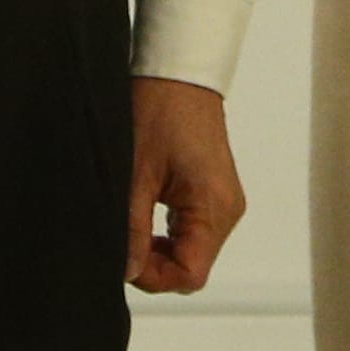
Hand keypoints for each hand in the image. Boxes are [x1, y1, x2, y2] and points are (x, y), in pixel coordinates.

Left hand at [126, 76, 243, 296]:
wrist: (178, 74)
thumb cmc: (159, 113)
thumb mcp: (136, 175)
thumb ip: (132, 229)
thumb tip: (127, 270)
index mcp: (213, 209)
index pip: (190, 275)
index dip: (154, 276)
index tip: (125, 257)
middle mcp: (227, 211)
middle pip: (192, 266)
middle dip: (154, 263)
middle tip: (122, 238)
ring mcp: (223, 202)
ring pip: (192, 250)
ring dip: (160, 247)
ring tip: (132, 221)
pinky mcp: (215, 193)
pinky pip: (194, 231)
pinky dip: (168, 233)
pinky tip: (145, 213)